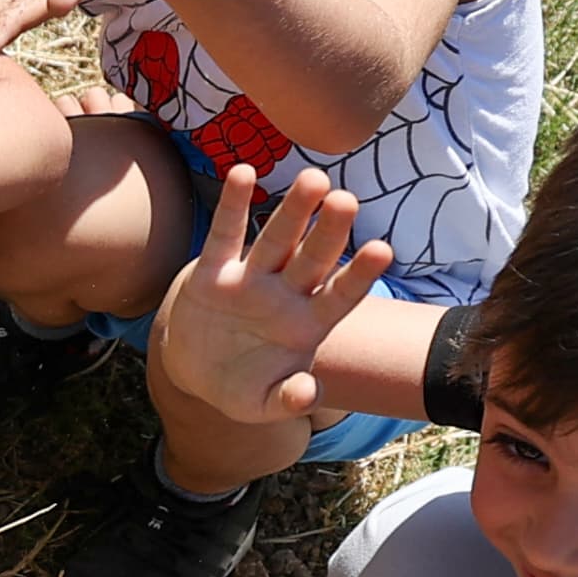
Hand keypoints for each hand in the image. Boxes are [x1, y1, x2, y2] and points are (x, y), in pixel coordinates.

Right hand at [146, 155, 391, 430]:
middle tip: (348, 200)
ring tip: (313, 179)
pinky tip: (243, 172)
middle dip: (330, 232)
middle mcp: (285, 295)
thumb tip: (308, 395)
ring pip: (277, 240)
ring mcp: (251, 279)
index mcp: (306, 326)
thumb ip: (287, 400)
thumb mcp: (260, 404)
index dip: (359, 276)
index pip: (340, 297)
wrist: (195, 371)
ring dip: (294, 210)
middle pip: (313, 259)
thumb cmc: (241, 386)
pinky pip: (225, 234)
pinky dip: (233, 206)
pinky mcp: (213, 271)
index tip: (383, 250)